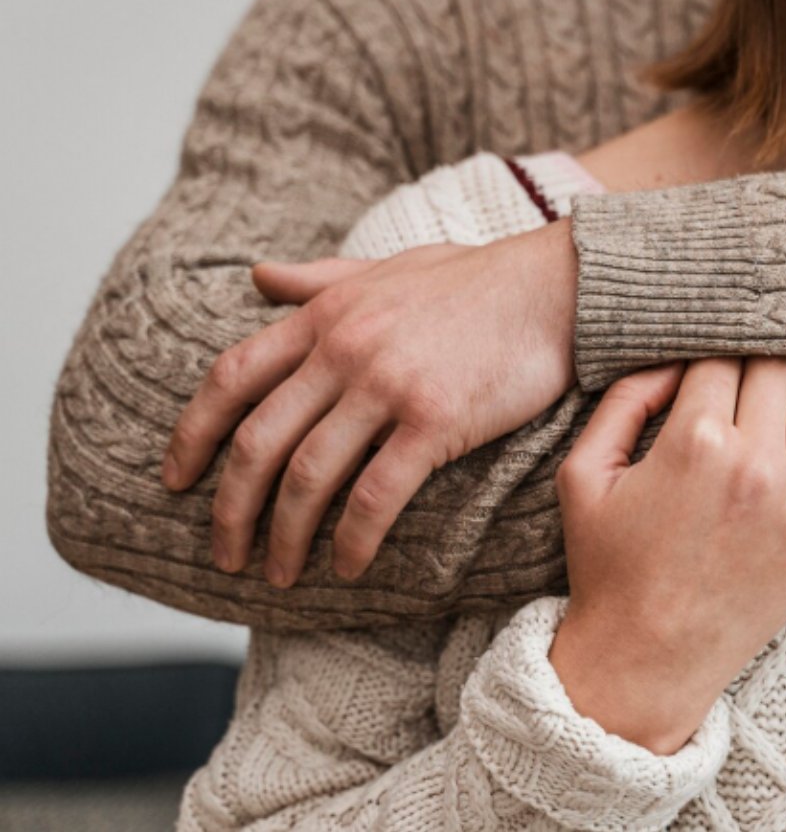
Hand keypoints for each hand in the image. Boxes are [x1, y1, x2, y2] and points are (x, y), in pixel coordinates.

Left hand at [162, 219, 578, 584]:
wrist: (556, 286)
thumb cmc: (478, 279)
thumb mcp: (387, 266)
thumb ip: (319, 278)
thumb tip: (258, 274)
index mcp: (326, 315)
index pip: (231, 378)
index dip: (193, 434)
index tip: (175, 480)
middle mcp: (344, 350)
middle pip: (258, 442)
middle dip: (230, 509)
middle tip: (224, 554)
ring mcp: (387, 386)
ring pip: (308, 477)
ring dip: (284, 537)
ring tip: (279, 574)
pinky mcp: (434, 421)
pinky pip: (375, 496)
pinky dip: (352, 540)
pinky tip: (347, 567)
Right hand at [547, 357, 785, 754]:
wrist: (648, 660)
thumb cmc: (609, 567)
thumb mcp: (583, 474)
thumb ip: (623, 400)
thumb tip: (669, 360)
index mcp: (694, 443)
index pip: (720, 358)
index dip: (711, 350)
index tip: (709, 359)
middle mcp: (755, 465)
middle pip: (774, 366)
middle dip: (756, 358)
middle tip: (745, 365)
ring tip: (785, 375)